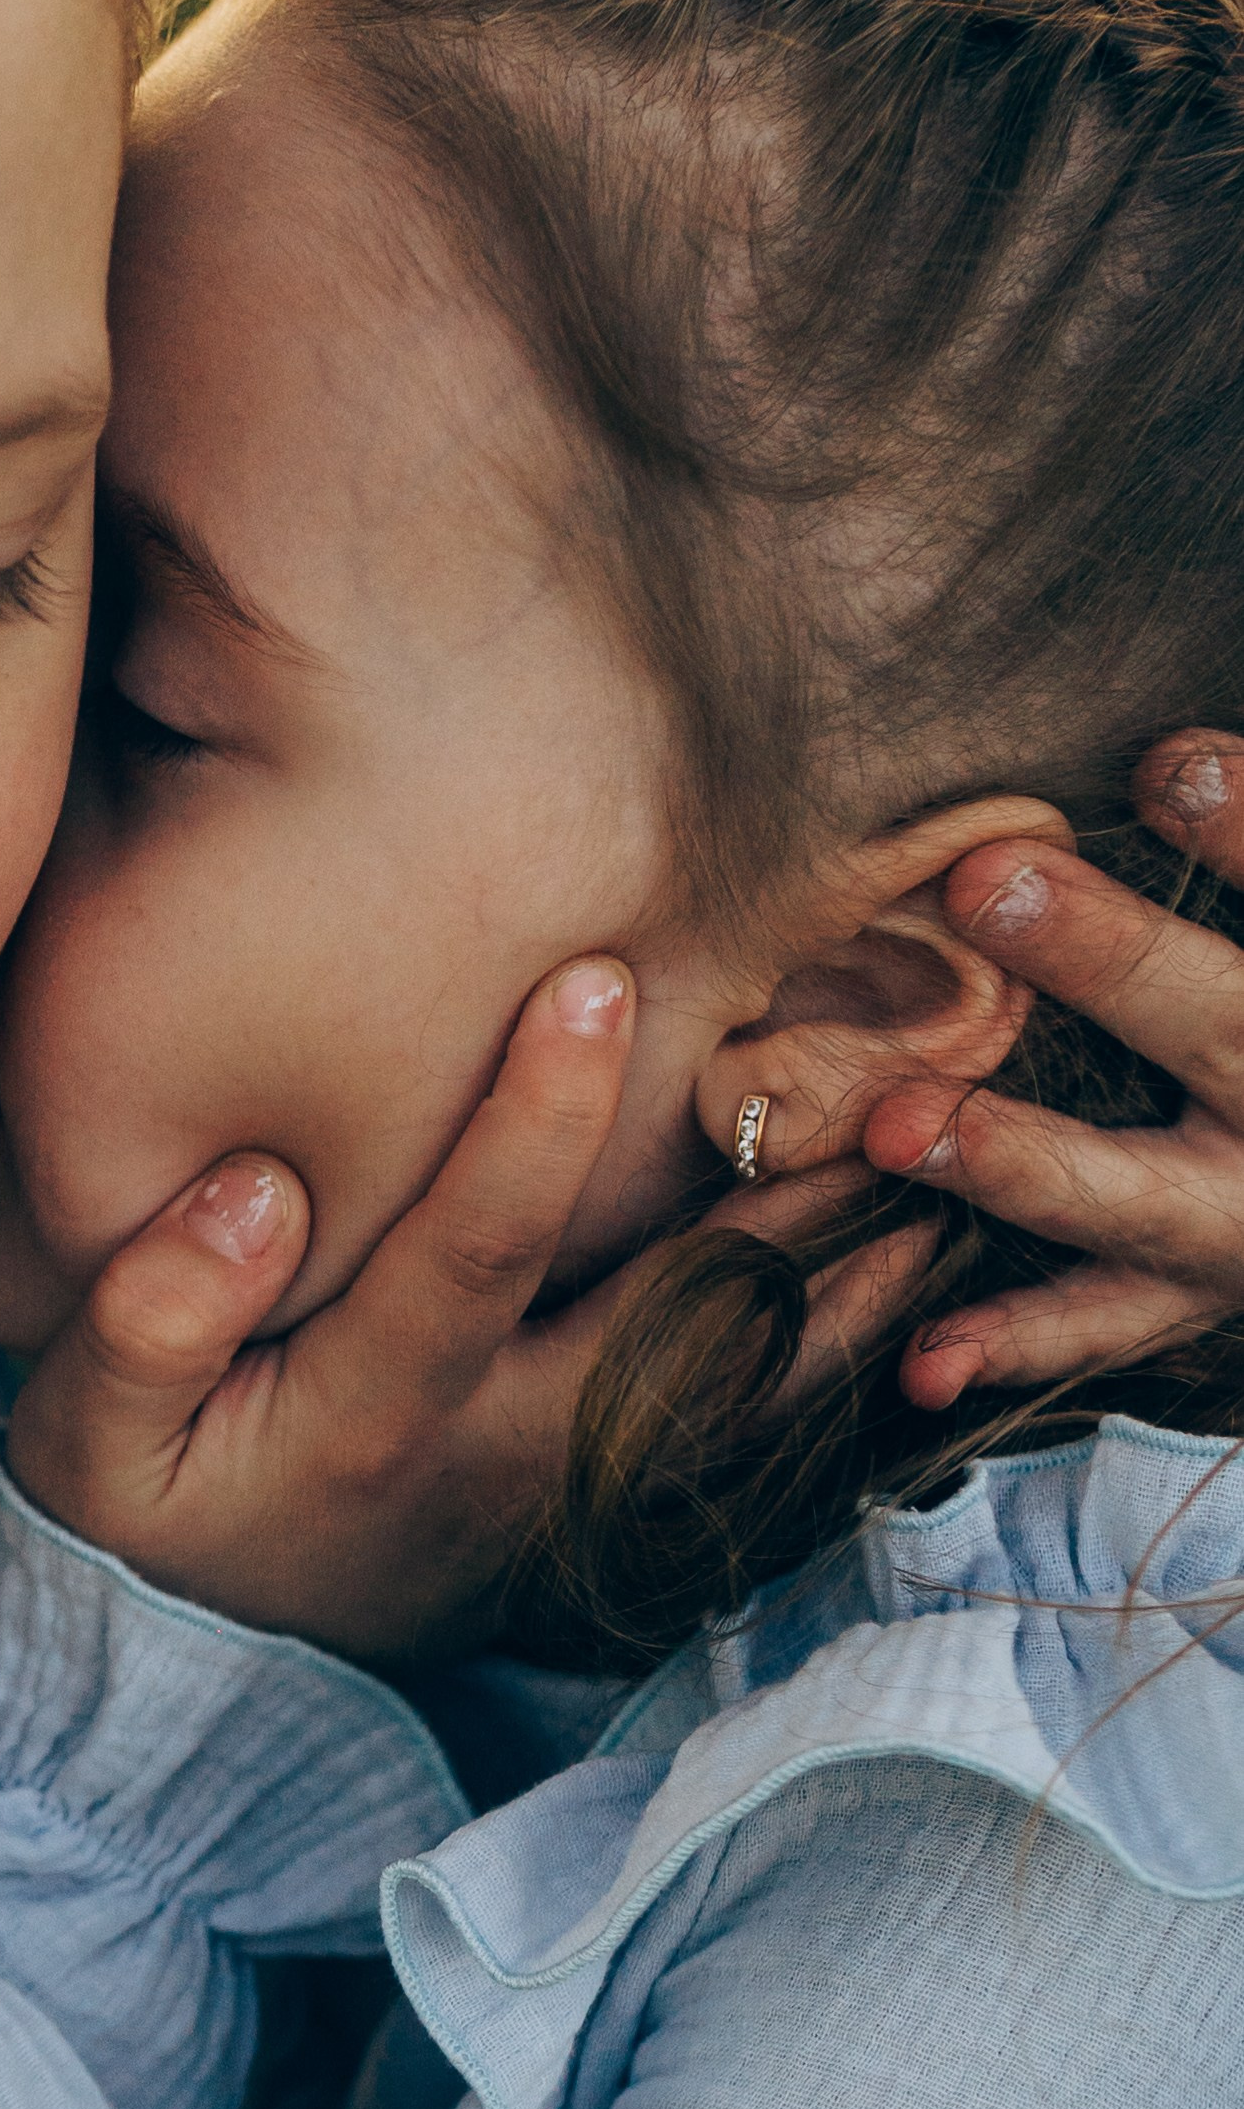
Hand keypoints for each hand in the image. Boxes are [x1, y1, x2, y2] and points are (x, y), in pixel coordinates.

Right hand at [6, 960, 930, 1664]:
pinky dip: (830, 1349)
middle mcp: (491, 1453)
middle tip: (873, 1072)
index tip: (593, 981)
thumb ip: (143, 1319)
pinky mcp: (599, 1504)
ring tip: (937, 1166)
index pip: (465, 1254)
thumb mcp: (83, 1436)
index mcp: (361, 1415)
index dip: (531, 1124)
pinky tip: (907, 1273)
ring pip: (733, 1380)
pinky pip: (742, 1431)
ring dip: (840, 1280)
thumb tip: (250, 1194)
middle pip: (661, 1317)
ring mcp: (562, 1487)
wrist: (196, 1664)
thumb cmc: (134, 1507)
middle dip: (768, 1196)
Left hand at [869, 732, 1243, 1409]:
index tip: (1166, 759)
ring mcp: (1241, 1222)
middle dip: (1112, 958)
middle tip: (986, 879)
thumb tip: (1161, 749)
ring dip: (1019, 1160)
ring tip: (899, 1127)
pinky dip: (1010, 1339)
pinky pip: (1096, 1321)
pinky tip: (922, 1359)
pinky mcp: (1187, 1292)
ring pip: (1135, 1194)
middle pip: (1225, 1025)